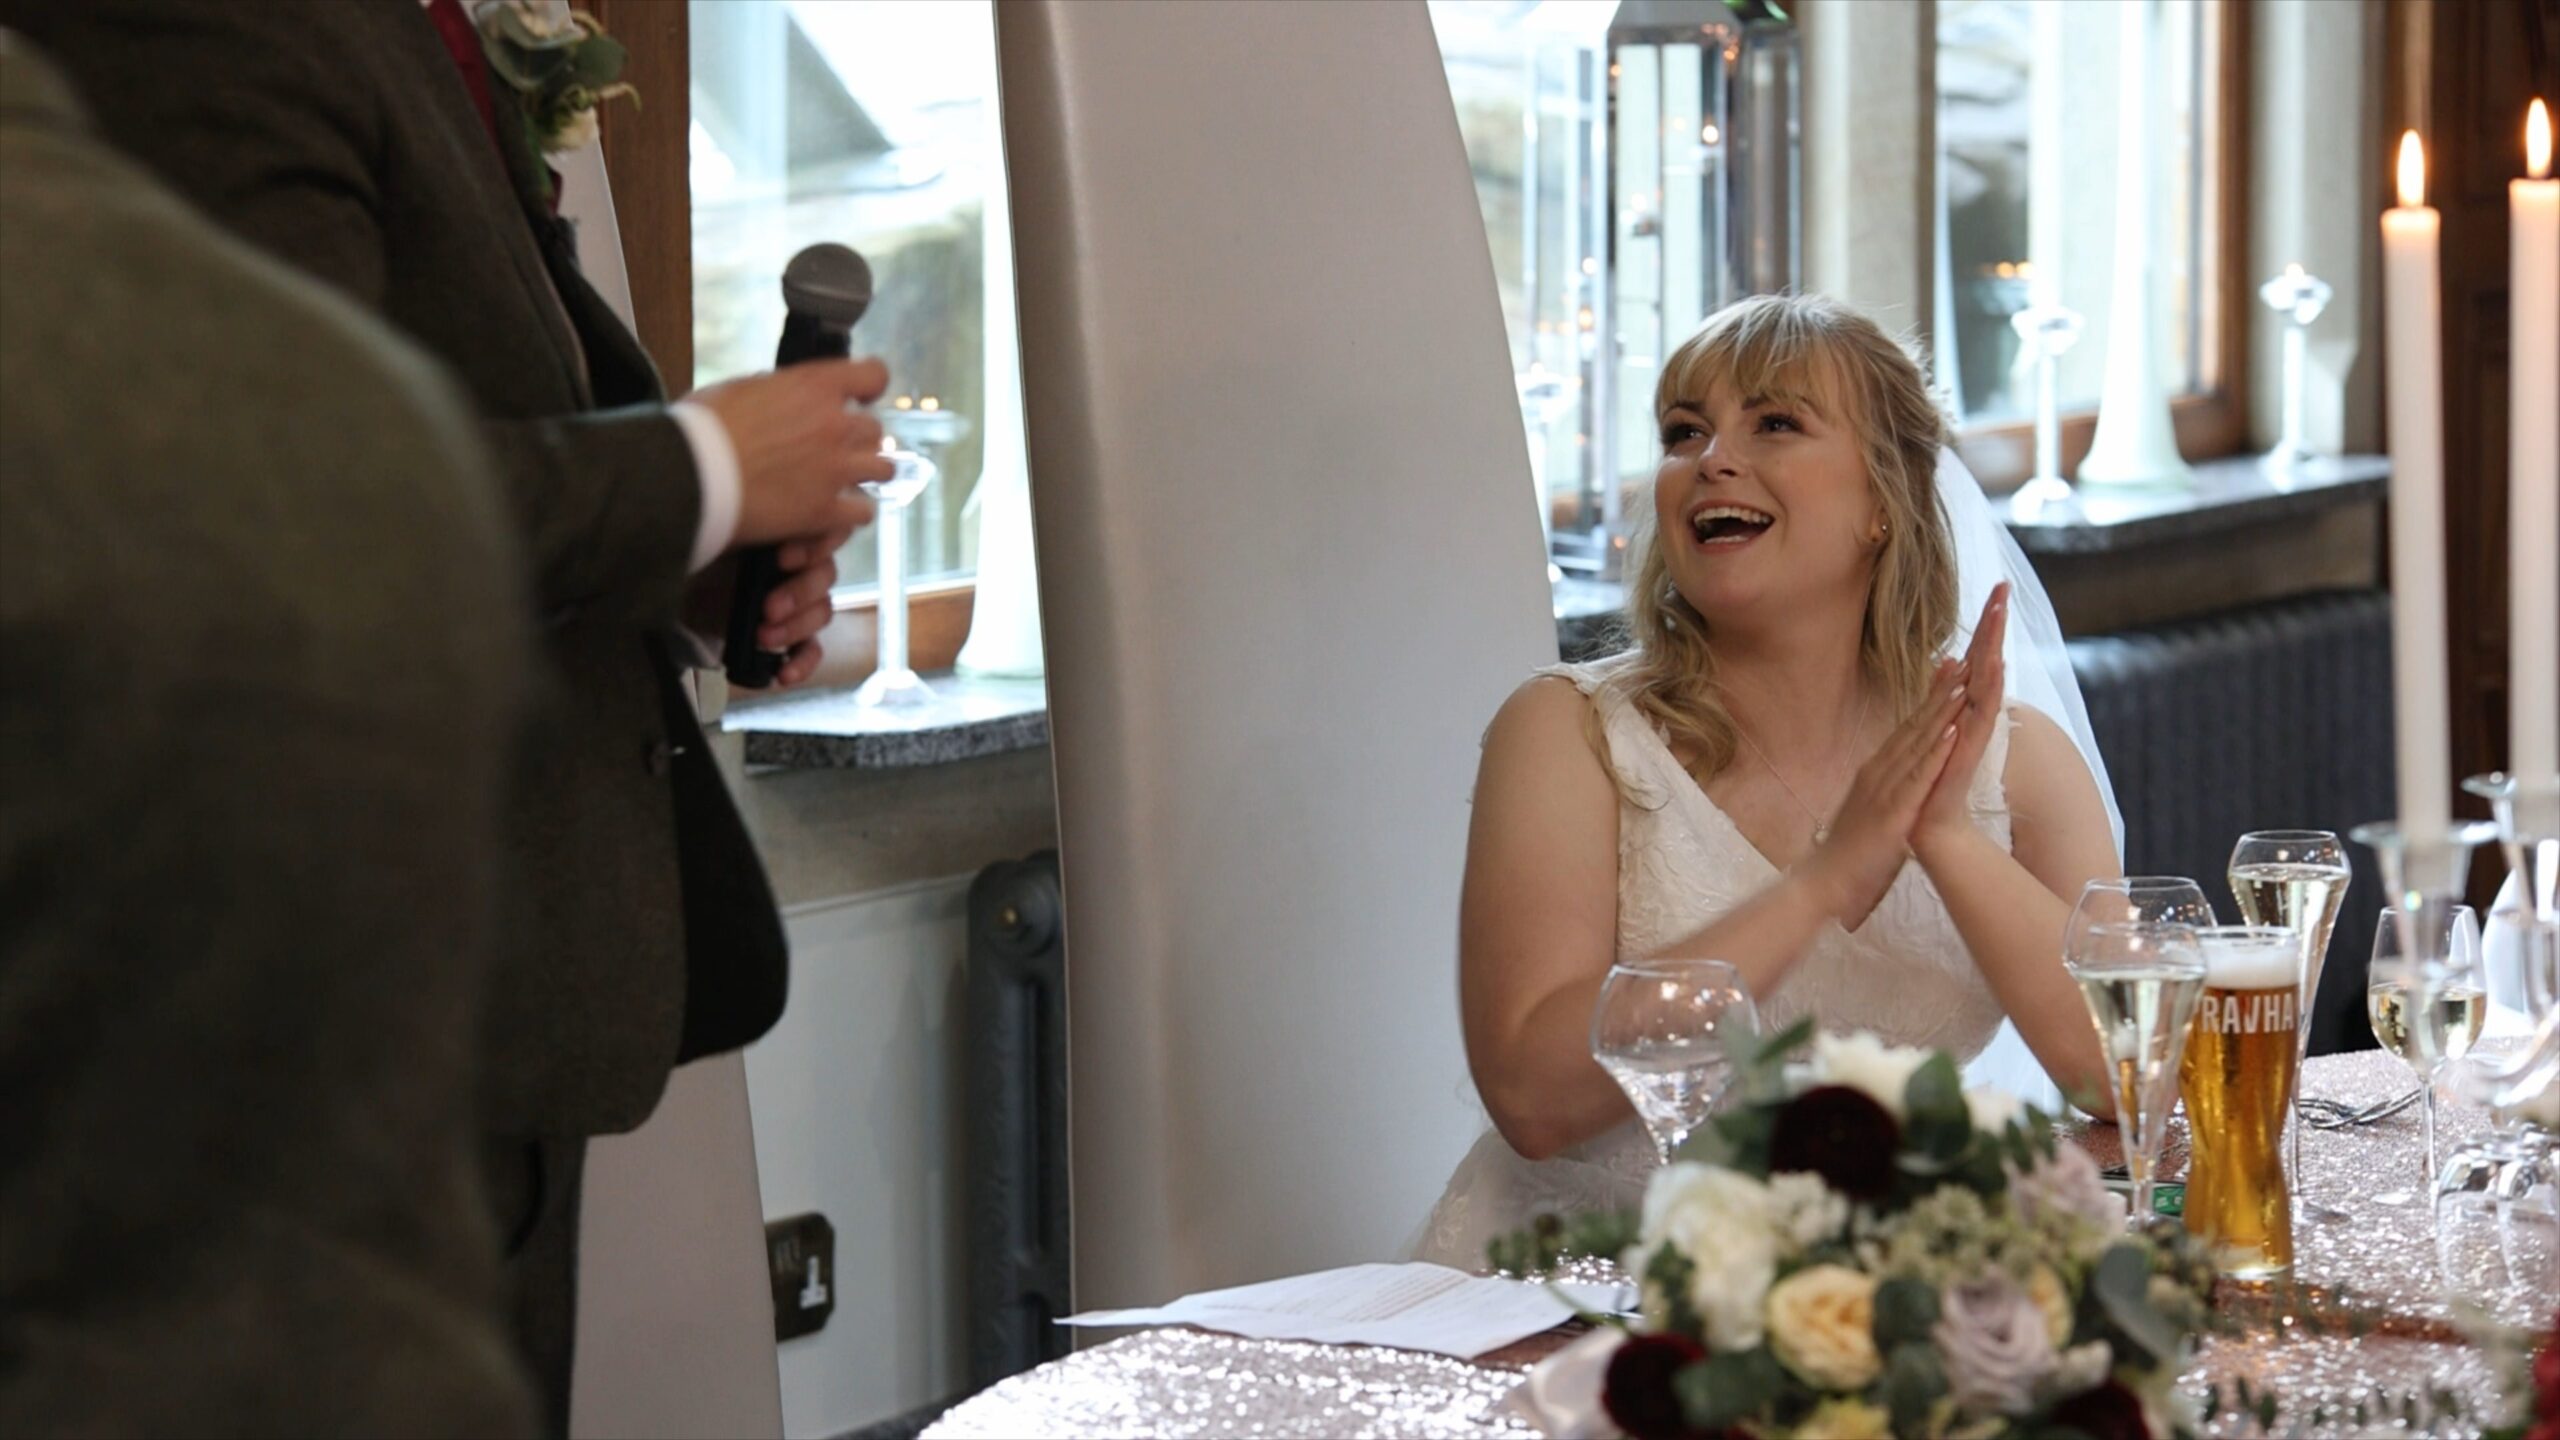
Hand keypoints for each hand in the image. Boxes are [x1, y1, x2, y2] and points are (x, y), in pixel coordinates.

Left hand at [680, 521, 853, 688]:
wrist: (670, 595)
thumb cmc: (696, 556)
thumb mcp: (721, 532)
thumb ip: (745, 525)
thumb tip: (755, 505)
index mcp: (785, 531)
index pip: (824, 534)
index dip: (812, 548)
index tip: (781, 559)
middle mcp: (796, 564)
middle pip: (825, 576)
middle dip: (799, 594)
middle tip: (769, 608)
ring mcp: (795, 602)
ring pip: (821, 612)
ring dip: (796, 628)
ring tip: (763, 637)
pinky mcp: (787, 635)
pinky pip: (810, 649)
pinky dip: (802, 663)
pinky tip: (784, 675)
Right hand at [688, 358, 893, 547]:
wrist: (689, 474)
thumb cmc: (703, 426)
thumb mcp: (743, 388)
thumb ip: (780, 391)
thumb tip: (787, 395)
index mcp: (815, 386)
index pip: (873, 376)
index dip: (869, 389)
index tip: (858, 399)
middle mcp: (836, 424)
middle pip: (874, 429)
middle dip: (857, 439)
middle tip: (834, 450)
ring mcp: (836, 469)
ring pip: (882, 470)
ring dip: (863, 475)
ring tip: (841, 483)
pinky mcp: (826, 511)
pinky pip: (863, 513)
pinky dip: (850, 513)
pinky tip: (831, 514)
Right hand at [1799, 658, 1969, 927]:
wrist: (1821, 886)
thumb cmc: (1847, 855)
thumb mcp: (1868, 813)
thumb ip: (1882, 792)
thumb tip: (1894, 780)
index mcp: (1875, 773)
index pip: (1907, 729)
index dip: (1929, 699)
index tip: (1948, 671)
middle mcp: (1878, 773)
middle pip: (1914, 726)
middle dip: (1939, 692)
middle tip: (1962, 658)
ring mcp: (1883, 790)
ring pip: (1918, 744)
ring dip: (1941, 712)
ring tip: (1964, 682)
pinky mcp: (1892, 812)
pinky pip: (1918, 777)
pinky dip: (1936, 753)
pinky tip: (1953, 731)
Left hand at [1915, 584, 2008, 850]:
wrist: (1927, 833)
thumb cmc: (1929, 790)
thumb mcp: (1928, 737)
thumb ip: (1941, 702)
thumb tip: (1948, 664)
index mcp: (1958, 713)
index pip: (1974, 662)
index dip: (1983, 628)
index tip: (1993, 589)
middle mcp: (1969, 719)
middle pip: (1985, 663)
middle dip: (1993, 625)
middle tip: (2003, 585)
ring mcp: (1971, 735)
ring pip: (1986, 683)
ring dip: (1994, 647)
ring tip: (2001, 612)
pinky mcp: (1967, 753)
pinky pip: (1981, 717)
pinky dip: (1988, 691)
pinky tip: (1996, 665)